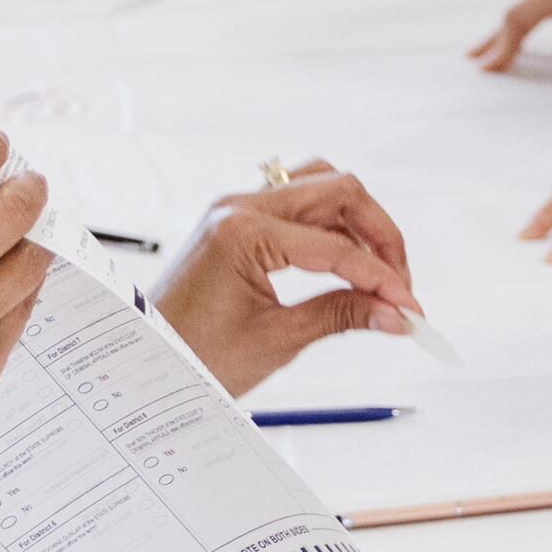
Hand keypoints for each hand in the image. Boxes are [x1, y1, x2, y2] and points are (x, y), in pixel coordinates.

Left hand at [147, 162, 421, 394]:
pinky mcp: (236, 222)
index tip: (410, 311)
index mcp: (244, 232)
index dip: (383, 279)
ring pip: (321, 188)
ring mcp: (236, 209)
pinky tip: (346, 264)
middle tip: (400, 287)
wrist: (141, 363)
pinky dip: (330, 228)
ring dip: (358, 224)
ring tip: (377, 273)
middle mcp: (239, 207)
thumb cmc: (191, 355)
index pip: (337, 246)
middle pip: (338, 191)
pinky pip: (297, 205)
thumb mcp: (276, 341)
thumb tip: (395, 315)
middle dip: (380, 236)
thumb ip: (341, 317)